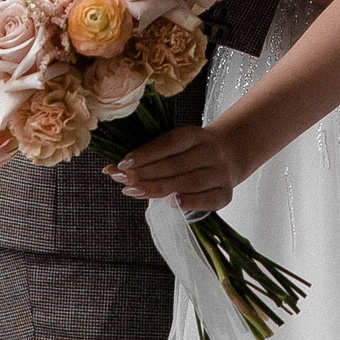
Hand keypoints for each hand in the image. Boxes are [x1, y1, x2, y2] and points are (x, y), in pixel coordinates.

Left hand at [105, 121, 244, 213]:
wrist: (229, 156)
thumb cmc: (190, 153)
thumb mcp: (175, 146)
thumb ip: (148, 155)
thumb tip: (109, 169)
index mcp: (196, 134)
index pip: (170, 143)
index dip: (146, 153)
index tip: (123, 163)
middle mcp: (211, 151)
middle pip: (176, 164)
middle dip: (146, 173)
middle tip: (122, 180)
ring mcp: (221, 172)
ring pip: (189, 182)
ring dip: (160, 188)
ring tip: (135, 191)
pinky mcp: (226, 193)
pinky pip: (209, 199)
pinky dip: (191, 202)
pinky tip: (172, 204)